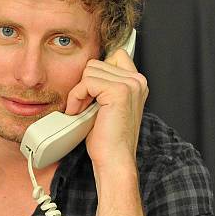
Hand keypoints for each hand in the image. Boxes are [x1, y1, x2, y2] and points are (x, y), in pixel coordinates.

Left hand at [64, 48, 147, 171]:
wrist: (114, 159)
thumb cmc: (108, 138)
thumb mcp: (106, 105)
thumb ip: (104, 84)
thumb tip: (87, 69)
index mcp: (136, 83)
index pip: (113, 56)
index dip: (96, 74)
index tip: (91, 95)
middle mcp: (137, 80)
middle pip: (96, 63)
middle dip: (84, 84)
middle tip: (84, 107)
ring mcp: (130, 84)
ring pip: (89, 70)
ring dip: (79, 92)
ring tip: (82, 111)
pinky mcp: (119, 91)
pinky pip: (86, 82)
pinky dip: (77, 97)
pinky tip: (79, 112)